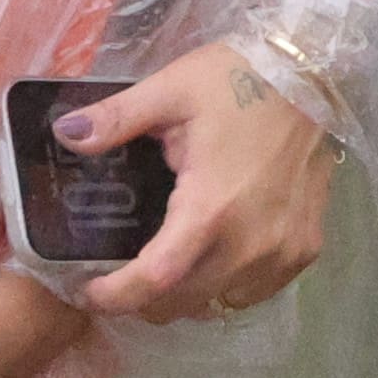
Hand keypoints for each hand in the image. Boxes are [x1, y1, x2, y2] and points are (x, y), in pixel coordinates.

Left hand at [67, 41, 340, 322]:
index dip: (116, 297)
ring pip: (221, 303)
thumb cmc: (239, 79)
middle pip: (184, 302)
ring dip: (187, 297)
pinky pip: (256, 291)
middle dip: (144, 300)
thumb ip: (115, 119)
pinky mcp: (305, 249)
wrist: (314, 73)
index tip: (89, 291)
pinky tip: (214, 259)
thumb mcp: (170, 90)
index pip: (155, 280)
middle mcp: (250, 242)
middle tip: (121, 276)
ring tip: (167, 271)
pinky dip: (228, 287)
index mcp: (210, 206)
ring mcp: (283, 250)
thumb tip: (63, 135)